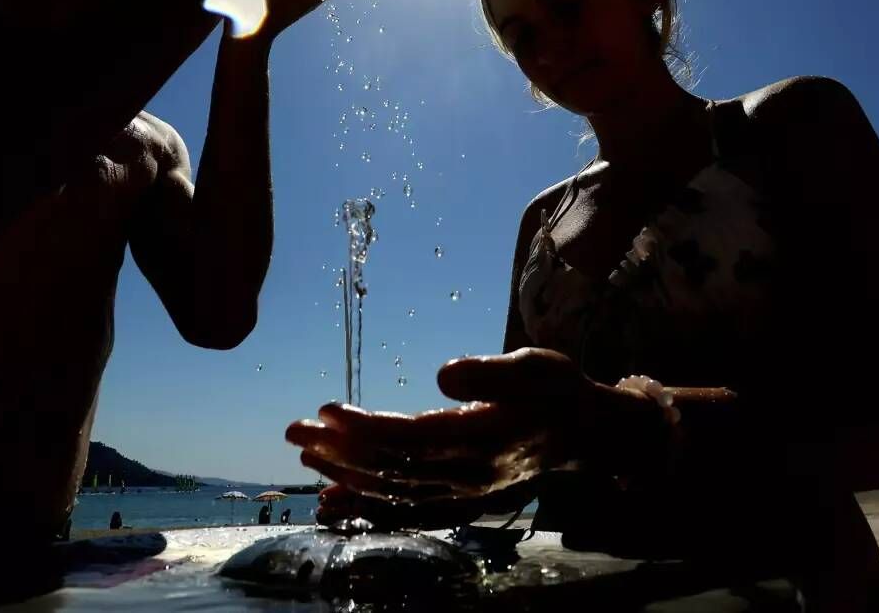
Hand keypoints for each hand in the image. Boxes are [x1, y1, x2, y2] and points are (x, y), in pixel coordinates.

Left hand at [286, 348, 620, 529]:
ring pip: (392, 491)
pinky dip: (365, 506)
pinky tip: (332, 498)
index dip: (366, 428)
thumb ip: (492, 372)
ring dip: (343, 474)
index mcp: (483, 440)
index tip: (326, 410)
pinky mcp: (455, 501)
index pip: (412, 437)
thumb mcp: (537, 368)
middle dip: (338, 450)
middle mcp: (467, 476)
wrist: (585, 435)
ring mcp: (460, 494)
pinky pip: (404, 510)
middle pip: (391, 468)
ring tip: (303, 453)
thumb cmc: (557, 391)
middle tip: (293, 430)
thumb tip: (442, 375)